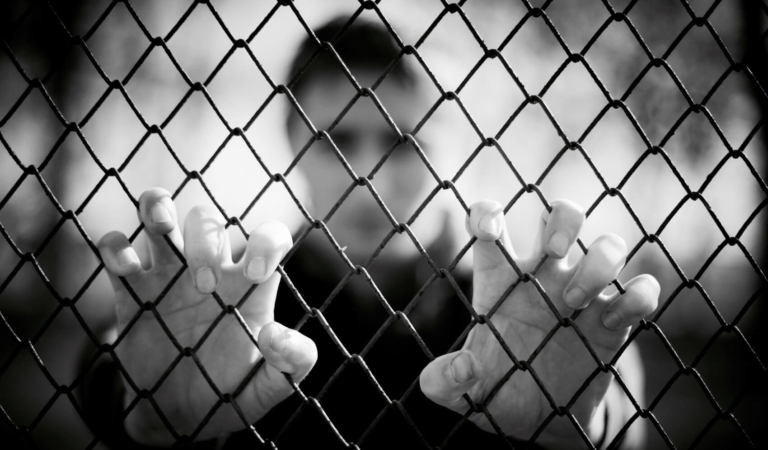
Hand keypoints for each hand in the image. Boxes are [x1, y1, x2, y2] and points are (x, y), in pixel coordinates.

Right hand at [97, 188, 316, 444]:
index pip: (267, 238)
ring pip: (161, 216)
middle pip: (208, 221)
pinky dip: (115, 247)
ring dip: (157, 208)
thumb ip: (292, 362)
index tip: (255, 273)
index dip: (266, 240)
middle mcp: (211, 270)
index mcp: (249, 286)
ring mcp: (169, 277)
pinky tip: (125, 268)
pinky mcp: (132, 293)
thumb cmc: (233, 392)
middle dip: (205, 243)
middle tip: (203, 286)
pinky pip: (117, 250)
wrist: (181, 417)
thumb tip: (275, 333)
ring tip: (161, 226)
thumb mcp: (270, 387)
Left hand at [419, 199, 658, 447]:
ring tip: (573, 302)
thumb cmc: (497, 391)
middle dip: (563, 222)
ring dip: (599, 262)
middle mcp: (543, 277)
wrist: (539, 422)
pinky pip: (641, 290)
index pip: (489, 224)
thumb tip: (464, 366)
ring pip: (608, 245)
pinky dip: (639, 295)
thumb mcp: (462, 393)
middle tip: (554, 252)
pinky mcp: (614, 322)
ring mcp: (583, 294)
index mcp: (499, 280)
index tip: (490, 231)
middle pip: (561, 216)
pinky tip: (613, 320)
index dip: (486, 213)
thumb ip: (444, 382)